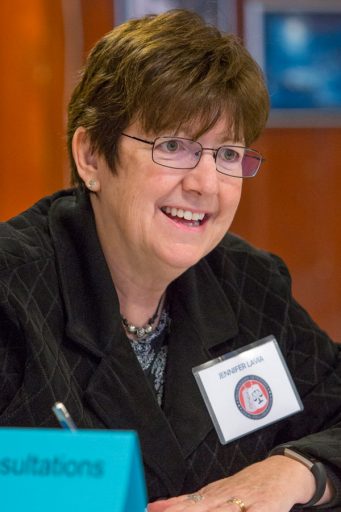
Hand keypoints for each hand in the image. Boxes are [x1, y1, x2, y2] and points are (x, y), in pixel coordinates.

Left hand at [148, 455, 315, 511]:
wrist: (282, 472)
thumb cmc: (249, 486)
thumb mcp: (217, 492)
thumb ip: (188, 502)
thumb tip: (156, 506)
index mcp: (213, 494)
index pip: (186, 504)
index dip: (170, 509)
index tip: (150, 511)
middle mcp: (226, 496)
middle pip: (200, 507)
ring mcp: (246, 501)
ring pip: (223, 511)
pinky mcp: (265, 507)